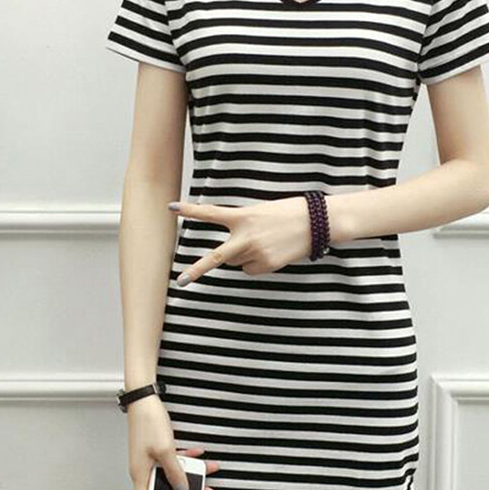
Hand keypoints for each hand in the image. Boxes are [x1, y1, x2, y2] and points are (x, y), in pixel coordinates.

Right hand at [127, 394, 219, 489]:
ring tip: (209, 469)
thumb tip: (183, 489)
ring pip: (173, 472)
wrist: (144, 399)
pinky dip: (187, 458)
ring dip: (192, 470)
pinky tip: (199, 454)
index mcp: (140, 474)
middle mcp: (143, 469)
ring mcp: (150, 460)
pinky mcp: (156, 450)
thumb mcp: (166, 451)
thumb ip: (176, 472)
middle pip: (166, 488)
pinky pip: (173, 460)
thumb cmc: (148, 423)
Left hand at [168, 196, 311, 284]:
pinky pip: (251, 270)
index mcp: (243, 216)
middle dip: (197, 270)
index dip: (190, 211)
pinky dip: (258, 264)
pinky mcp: (267, 265)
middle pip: (216, 257)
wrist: (316, 223)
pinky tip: (272, 252)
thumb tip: (233, 253)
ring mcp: (256, 253)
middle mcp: (246, 237)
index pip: (211, 213)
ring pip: (237, 263)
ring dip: (244, 256)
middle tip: (181, 281)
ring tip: (266, 242)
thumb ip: (243, 226)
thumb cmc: (288, 213)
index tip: (172, 208)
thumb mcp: (261, 212)